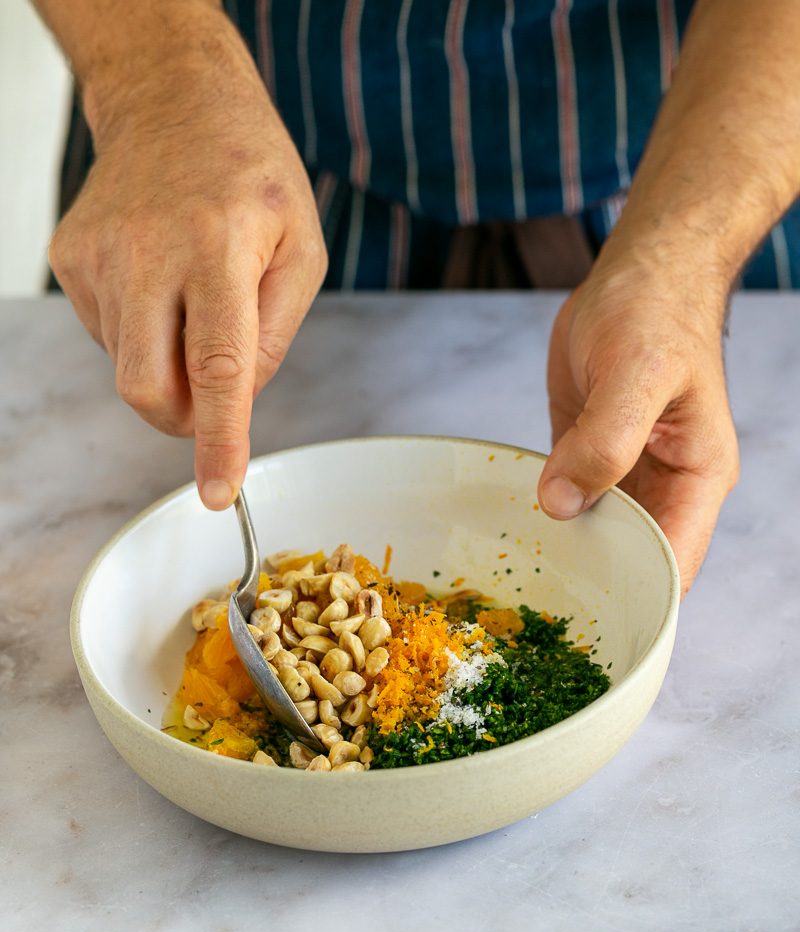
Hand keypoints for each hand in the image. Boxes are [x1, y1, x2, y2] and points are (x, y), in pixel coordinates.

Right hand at [48, 10, 326, 509]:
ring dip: (167, 364)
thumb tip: (237, 400)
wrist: (171, 103)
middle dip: (183, 420)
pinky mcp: (69, 260)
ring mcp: (99, 257)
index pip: (218, 369)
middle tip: (210, 401)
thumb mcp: (302, 249)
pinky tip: (160, 283)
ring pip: (129, 368)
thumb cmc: (252, 177)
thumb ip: (276, 334)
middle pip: (148, 388)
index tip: (217, 493)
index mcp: (221, 249)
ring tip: (191, 297)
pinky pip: (109, 336)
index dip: (218, 439)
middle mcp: (149, 253)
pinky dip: (143, 334)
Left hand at [538, 257, 739, 596]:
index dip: (639, 600)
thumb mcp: (637, 372)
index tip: (592, 633)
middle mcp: (662, 484)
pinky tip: (510, 535)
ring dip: (562, 554)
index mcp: (696, 477)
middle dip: (593, 587)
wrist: (637, 271)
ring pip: (596, 534)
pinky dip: (543, 516)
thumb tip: (563, 505)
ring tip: (515, 589)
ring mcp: (624, 473)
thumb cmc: (657, 311)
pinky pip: (566, 499)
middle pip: (632, 560)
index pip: (674, 563)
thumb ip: (605, 442)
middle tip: (535, 624)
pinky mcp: (588, 456)